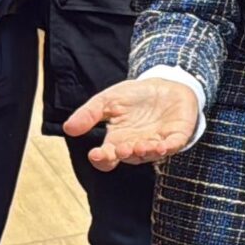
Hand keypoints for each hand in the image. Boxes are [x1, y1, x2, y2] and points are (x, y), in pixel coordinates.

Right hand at [61, 76, 198, 168]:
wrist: (166, 85)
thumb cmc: (136, 96)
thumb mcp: (108, 100)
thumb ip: (89, 114)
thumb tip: (68, 128)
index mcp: (118, 141)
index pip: (107, 158)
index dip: (101, 159)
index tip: (94, 153)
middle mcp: (136, 146)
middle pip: (128, 158)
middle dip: (124, 154)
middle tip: (120, 148)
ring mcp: (157, 143)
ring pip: (149, 155)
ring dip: (144, 152)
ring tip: (139, 146)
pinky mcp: (176, 137)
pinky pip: (172, 146)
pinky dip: (167, 147)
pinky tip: (161, 146)